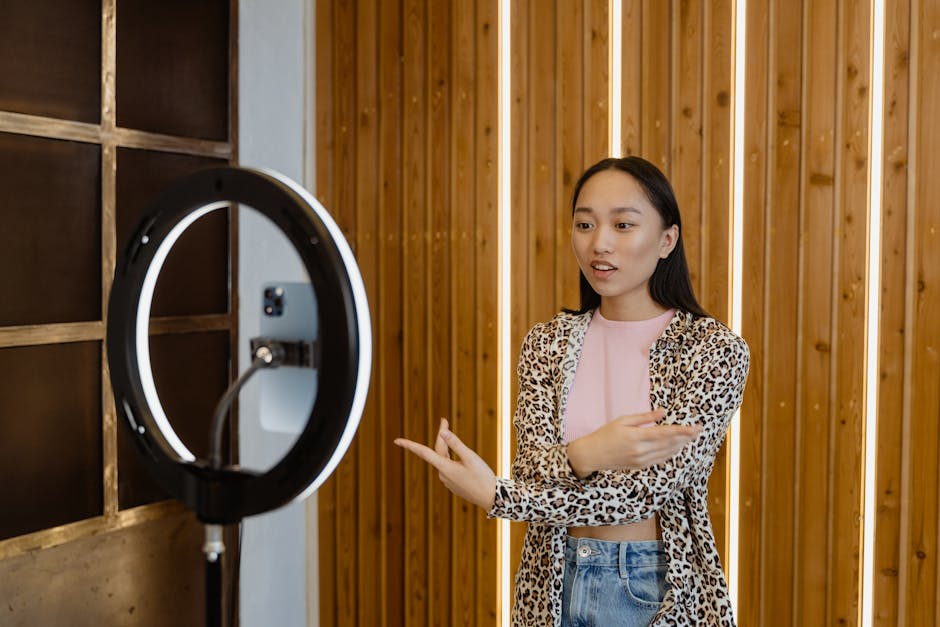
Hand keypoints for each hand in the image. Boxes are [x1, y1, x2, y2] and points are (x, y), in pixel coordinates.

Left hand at [394, 419, 496, 510]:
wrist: (492, 498)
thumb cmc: (482, 477)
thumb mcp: (470, 457)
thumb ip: (456, 444)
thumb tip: (443, 433)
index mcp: (445, 467)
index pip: (423, 453)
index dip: (410, 445)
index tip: (397, 441)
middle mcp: (443, 474)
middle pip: (438, 451)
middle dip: (441, 436)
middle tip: (444, 420)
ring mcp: (448, 481)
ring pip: (444, 459)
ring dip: (448, 448)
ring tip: (450, 434)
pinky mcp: (454, 484)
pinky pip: (449, 467)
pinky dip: (453, 458)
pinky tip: (461, 458)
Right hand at [566, 409, 701, 477]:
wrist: (593, 455)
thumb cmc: (605, 434)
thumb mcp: (623, 420)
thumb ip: (645, 417)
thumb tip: (663, 412)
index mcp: (636, 437)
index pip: (665, 434)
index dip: (683, 431)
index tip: (695, 427)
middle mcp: (641, 451)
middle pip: (670, 444)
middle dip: (686, 437)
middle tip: (698, 431)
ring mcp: (641, 460)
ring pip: (668, 453)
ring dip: (681, 445)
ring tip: (691, 437)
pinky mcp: (641, 466)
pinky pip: (661, 459)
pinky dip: (671, 453)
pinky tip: (678, 447)